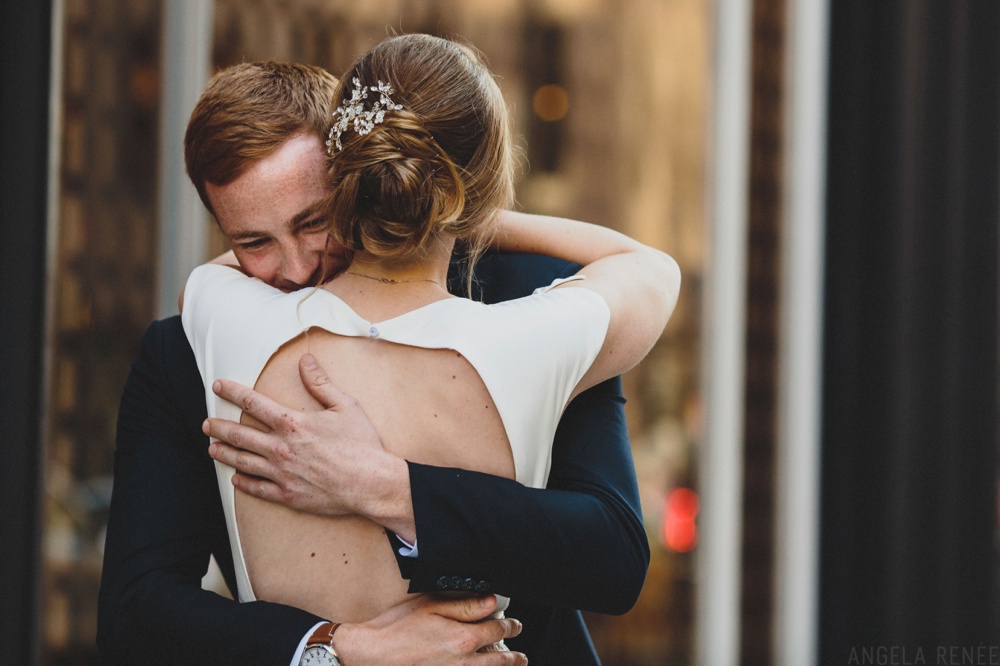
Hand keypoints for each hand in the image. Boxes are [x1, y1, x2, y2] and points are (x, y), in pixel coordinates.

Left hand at [203, 354, 415, 537]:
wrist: (371, 483)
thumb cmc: (361, 444)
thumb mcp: (345, 405)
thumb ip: (320, 383)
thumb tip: (305, 361)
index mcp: (293, 424)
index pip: (253, 403)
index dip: (233, 392)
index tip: (218, 386)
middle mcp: (281, 448)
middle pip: (239, 435)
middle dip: (218, 427)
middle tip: (206, 424)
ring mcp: (282, 474)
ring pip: (243, 462)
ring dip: (224, 454)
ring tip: (212, 449)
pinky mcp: (288, 495)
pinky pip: (257, 488)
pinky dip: (243, 483)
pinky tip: (236, 479)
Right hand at [335, 595, 527, 665]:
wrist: (373, 653)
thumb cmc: (397, 628)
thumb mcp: (431, 606)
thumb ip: (464, 606)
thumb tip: (491, 602)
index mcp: (462, 639)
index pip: (497, 631)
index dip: (510, 627)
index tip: (515, 626)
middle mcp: (462, 663)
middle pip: (499, 662)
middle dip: (514, 658)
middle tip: (521, 656)